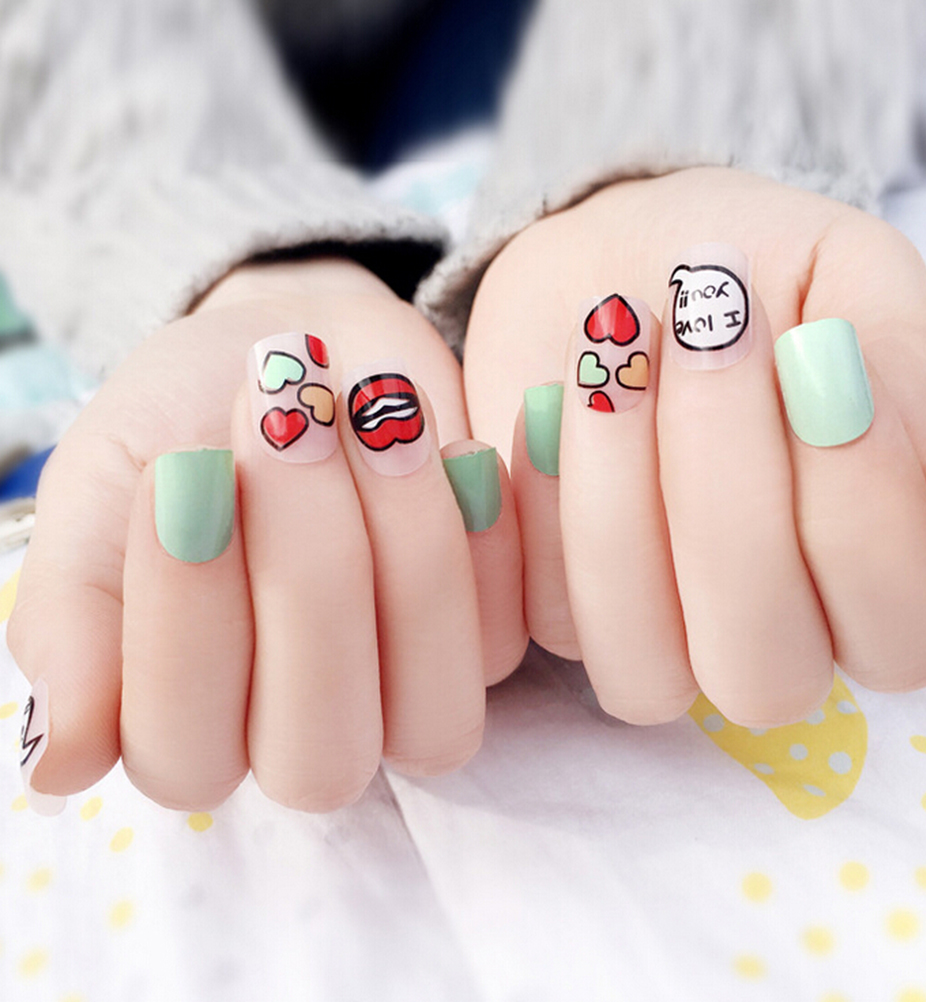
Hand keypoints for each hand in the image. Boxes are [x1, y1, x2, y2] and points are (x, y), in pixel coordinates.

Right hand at [9, 258, 526, 813]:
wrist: (296, 349)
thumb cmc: (188, 421)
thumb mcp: (105, 487)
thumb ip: (72, 616)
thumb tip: (53, 766)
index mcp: (189, 720)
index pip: (185, 749)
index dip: (188, 621)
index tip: (183, 468)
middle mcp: (304, 734)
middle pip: (318, 751)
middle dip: (305, 576)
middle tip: (287, 423)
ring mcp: (408, 701)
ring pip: (432, 712)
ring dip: (407, 551)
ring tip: (377, 415)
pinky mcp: (492, 641)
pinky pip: (511, 634)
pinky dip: (490, 532)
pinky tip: (459, 443)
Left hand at [463, 167, 925, 726]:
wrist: (608, 261)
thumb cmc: (745, 274)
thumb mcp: (845, 274)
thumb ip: (906, 366)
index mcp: (867, 570)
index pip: (902, 631)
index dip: (863, 512)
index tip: (817, 352)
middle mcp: (766, 629)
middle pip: (763, 671)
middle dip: (727, 500)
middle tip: (706, 334)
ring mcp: (654, 635)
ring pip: (643, 667)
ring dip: (616, 503)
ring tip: (610, 357)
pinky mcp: (555, 607)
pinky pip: (541, 615)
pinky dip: (533, 505)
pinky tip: (543, 402)